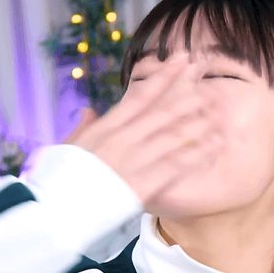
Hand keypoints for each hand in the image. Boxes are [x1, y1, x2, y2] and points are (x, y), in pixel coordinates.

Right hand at [66, 54, 222, 209]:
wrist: (55, 210)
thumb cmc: (58, 180)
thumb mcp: (66, 148)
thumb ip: (83, 128)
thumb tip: (90, 110)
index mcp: (105, 128)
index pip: (140, 97)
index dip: (163, 77)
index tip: (180, 61)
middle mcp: (123, 140)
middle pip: (162, 112)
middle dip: (187, 94)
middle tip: (207, 81)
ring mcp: (134, 161)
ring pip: (173, 137)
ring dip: (198, 123)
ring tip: (218, 113)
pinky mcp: (143, 184)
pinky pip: (176, 167)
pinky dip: (196, 155)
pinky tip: (213, 146)